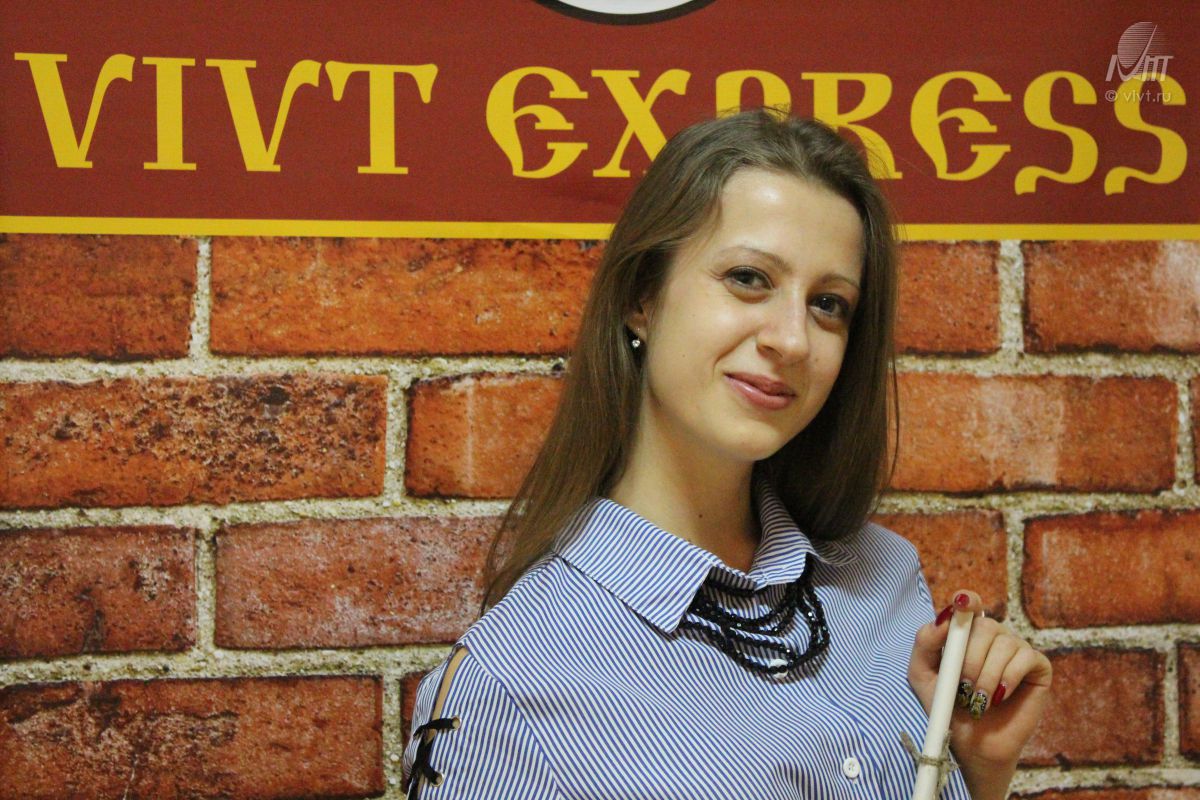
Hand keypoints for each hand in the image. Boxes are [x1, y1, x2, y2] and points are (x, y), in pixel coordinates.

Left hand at [908, 589, 1052, 791]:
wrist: (971, 744)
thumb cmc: (947, 707)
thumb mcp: (923, 674)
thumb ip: (925, 643)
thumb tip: (945, 619)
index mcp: (966, 633)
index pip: (969, 603)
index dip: (967, 599)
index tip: (962, 604)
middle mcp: (993, 636)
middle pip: (985, 625)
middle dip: (970, 658)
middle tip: (963, 687)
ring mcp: (1017, 649)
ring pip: (1005, 643)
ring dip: (987, 675)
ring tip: (978, 700)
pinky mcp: (1038, 667)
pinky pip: (1026, 657)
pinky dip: (1008, 678)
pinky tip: (1000, 697)